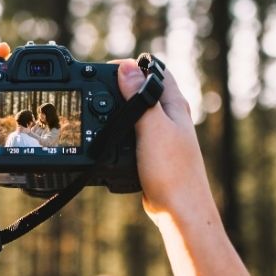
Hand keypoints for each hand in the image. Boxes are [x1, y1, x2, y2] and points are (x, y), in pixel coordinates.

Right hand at [114, 60, 219, 224]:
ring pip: (138, 113)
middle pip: (145, 90)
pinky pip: (135, 134)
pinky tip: (109, 137)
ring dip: (120, 108)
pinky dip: (120, 130)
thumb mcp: (152, 128)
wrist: (179, 210)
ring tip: (98, 109)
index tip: (105, 69)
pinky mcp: (154, 154)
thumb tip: (127, 67)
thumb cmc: (172, 171)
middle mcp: (171, 118)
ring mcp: (163, 137)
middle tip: (96, 88)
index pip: (155, 71)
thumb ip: (139, 97)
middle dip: (122, 85)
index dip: (132, 65)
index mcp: (174, 105)